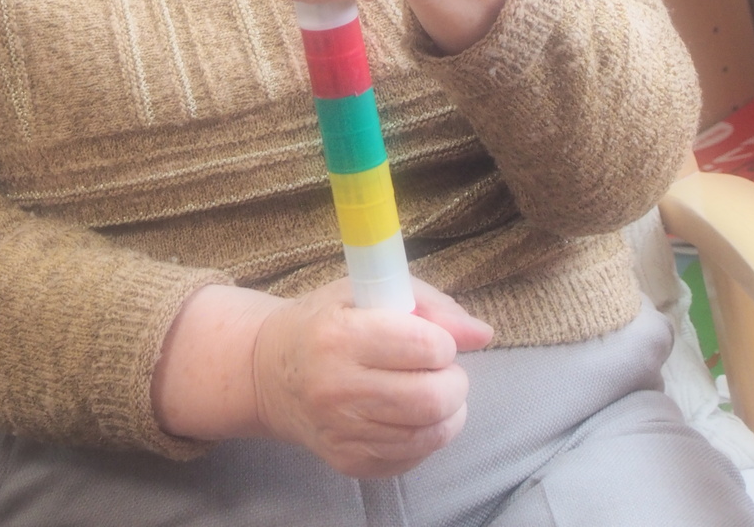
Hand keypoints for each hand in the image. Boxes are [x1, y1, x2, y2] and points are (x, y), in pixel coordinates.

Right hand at [152, 278, 492, 474]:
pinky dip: (426, 435)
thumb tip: (483, 334)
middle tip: (441, 368)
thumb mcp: (370, 290)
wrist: (269, 373)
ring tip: (430, 389)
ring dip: (447, 410)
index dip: (443, 341)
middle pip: (432, 399)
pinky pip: (412, 456)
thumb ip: (431, 305)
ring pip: (430, 433)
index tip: (432, 337)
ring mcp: (341, 432)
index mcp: (341, 335)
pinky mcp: (348, 463)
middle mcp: (337, 389)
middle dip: (454, 381)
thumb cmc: (327, 320)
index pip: (425, 347)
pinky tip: (411, 413)